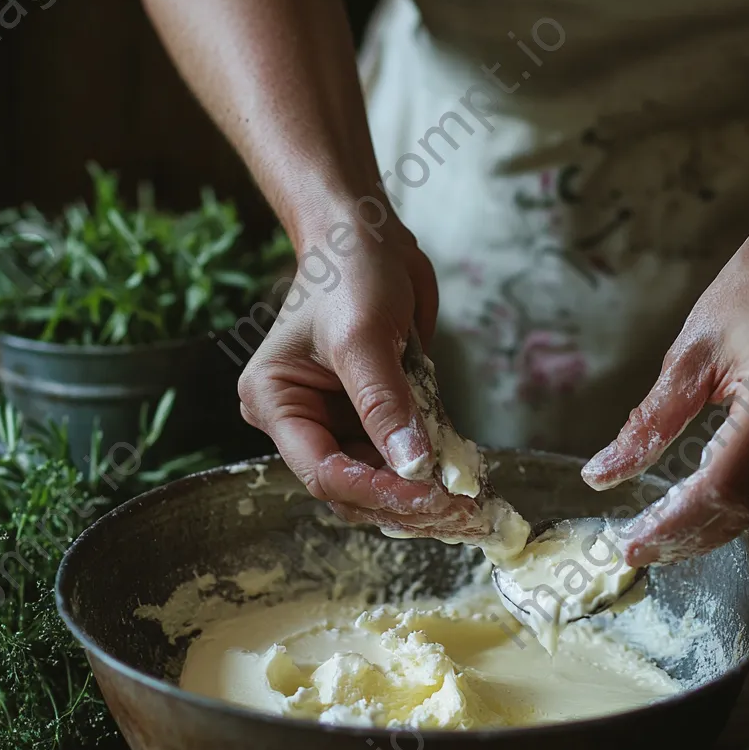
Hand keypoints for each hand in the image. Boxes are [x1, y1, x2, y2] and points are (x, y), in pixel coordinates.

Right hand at [238, 222, 481, 533]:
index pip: (324, 472)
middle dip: (405, 503)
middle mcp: (301, 421)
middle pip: (351, 488)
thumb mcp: (363, 337)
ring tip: (472, 505)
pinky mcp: (372, 418)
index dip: (377, 491)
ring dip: (424, 496)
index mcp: (276, 403)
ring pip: (379, 482)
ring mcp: (338, 422)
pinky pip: (400, 460)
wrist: (368, 236)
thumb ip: (386, 404)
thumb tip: (414, 468)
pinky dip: (432, 474)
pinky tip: (466, 481)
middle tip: (463, 513)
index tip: (430, 497)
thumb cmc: (350, 273)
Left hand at [582, 212, 748, 564]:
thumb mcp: (691, 352)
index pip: (721, 488)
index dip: (673, 524)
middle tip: (637, 551)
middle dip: (689, 538)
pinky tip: (699, 504)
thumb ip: (648, 422)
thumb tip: (601, 473)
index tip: (631, 543)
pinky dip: (737, 500)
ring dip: (712, 525)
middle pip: (747, 509)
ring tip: (660, 536)